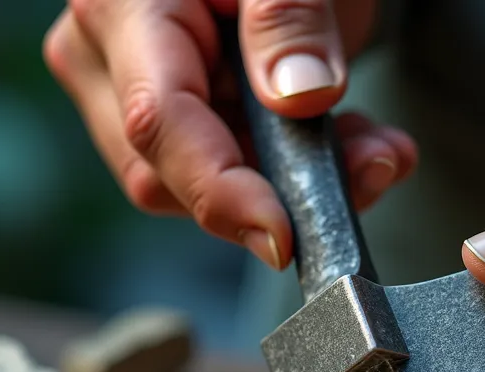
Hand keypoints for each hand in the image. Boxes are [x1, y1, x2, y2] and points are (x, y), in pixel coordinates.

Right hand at [43, 0, 416, 268]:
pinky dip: (299, 177)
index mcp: (122, 7)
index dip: (221, 190)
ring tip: (377, 148)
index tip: (282, 235)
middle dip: (275, 191)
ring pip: (203, 189)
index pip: (159, 122)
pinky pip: (229, 177)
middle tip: (374, 163)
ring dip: (300, 187)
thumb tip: (299, 95)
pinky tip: (355, 148)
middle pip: (171, 174)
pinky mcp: (175, 124)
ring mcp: (133, 95)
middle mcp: (107, 59)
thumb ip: (290, 17)